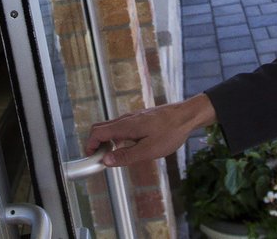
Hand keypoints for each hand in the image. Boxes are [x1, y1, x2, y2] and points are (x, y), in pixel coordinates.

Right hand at [84, 93, 216, 166]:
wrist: (186, 116)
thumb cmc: (170, 132)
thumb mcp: (149, 150)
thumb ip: (126, 156)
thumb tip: (106, 161)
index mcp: (125, 126)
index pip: (97, 132)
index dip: (90, 146)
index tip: (92, 160)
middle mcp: (125, 119)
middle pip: (100, 128)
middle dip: (95, 144)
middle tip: (102, 160)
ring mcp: (132, 117)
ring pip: (110, 128)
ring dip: (107, 142)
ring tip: (116, 157)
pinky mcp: (138, 118)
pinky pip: (120, 127)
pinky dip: (116, 138)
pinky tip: (129, 148)